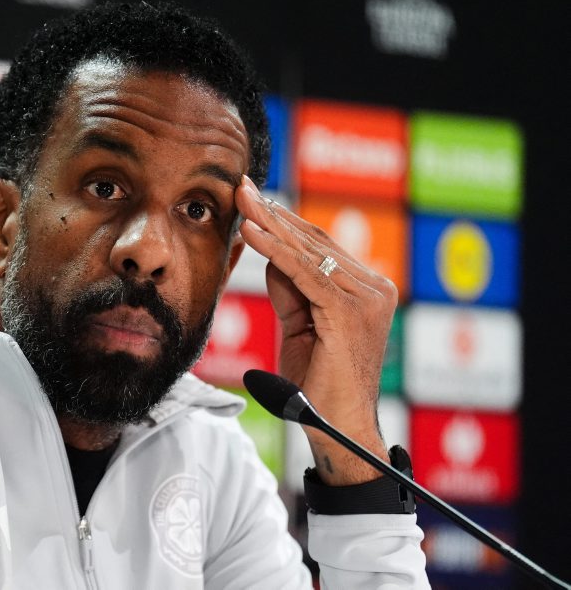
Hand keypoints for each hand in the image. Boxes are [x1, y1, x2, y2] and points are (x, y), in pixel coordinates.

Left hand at [235, 176, 396, 484]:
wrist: (336, 429)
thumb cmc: (318, 382)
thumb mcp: (299, 324)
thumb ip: (291, 288)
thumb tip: (270, 251)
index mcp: (366, 289)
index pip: (318, 246)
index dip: (283, 221)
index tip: (251, 199)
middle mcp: (374, 288)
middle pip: (314, 241)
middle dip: (272, 212)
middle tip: (241, 186)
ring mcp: (366, 299)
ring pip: (308, 252)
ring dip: (270, 224)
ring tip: (241, 200)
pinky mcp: (349, 313)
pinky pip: (304, 274)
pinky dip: (275, 251)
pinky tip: (253, 232)